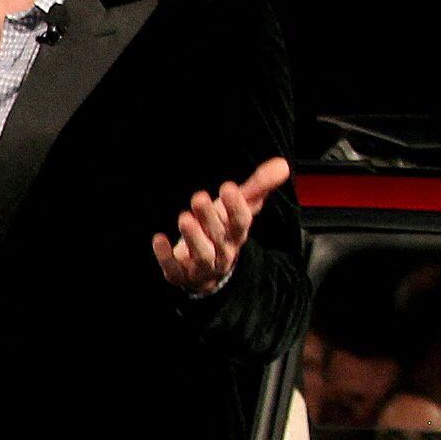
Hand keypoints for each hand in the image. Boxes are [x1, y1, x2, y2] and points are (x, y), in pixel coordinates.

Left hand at [153, 155, 284, 295]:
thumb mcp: (239, 209)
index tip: (227, 187)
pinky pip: (173, 268)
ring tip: (184, 217)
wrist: (207, 271)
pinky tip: (159, 239)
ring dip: (193, 236)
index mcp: (236, 234)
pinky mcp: (180, 275)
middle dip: (209, 217)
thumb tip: (281, 164)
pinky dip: (165, 255)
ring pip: (201, 254)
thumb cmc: (222, 231)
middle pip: (218, 235)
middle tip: (198, 197)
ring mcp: (202, 266)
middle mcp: (222, 251)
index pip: (241, 221)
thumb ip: (257, 187)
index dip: (236, 206)